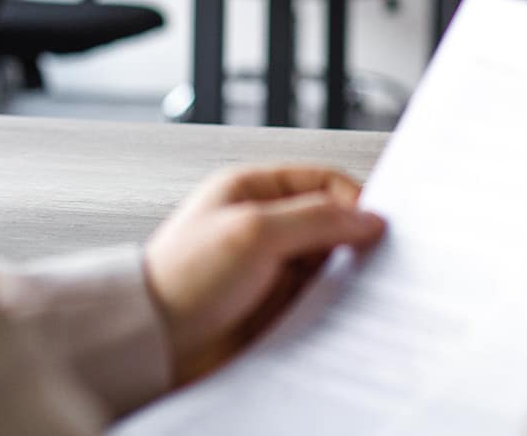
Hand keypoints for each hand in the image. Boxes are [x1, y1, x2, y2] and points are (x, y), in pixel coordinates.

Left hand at [142, 165, 385, 384]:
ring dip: (337, 278)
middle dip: (348, 243)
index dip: (353, 202)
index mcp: (252, 189)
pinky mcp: (268, 304)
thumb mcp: (254, 233)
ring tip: (344, 293)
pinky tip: (328, 314)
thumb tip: (369, 218)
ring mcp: (265, 266)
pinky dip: (325, 305)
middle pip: (328, 224)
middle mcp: (260, 224)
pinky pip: (313, 299)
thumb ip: (317, 219)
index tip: (375, 230)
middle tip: (368, 263)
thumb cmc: (181, 281)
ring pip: (324, 264)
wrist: (150, 344)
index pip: (323, 182)